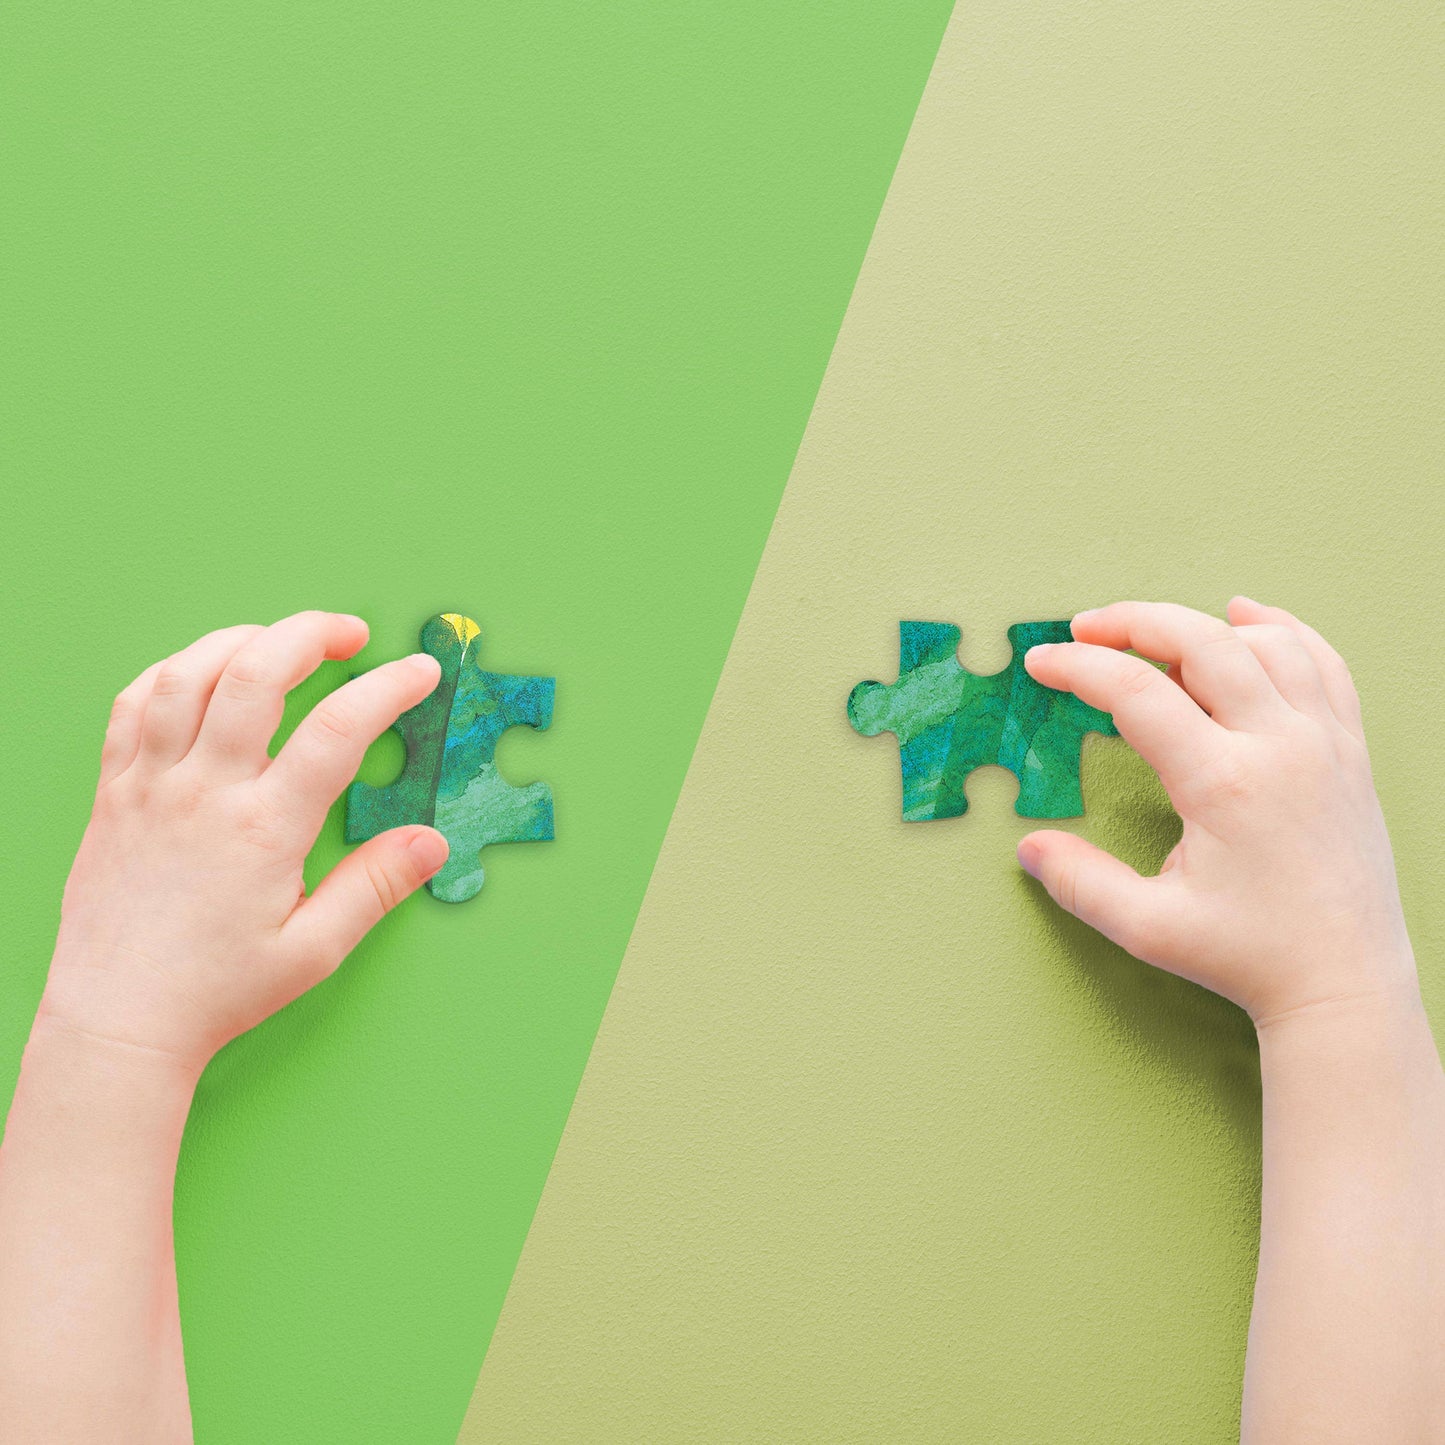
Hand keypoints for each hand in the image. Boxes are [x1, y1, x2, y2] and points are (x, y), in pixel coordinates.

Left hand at [41, 611, 448, 1074]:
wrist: (119, 1020)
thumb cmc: (216, 991)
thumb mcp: (315, 950)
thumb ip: (376, 886)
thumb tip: (432, 840)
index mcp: (263, 829)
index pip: (338, 730)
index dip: (389, 689)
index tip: (420, 672)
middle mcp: (203, 793)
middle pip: (256, 673)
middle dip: (311, 634)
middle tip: (350, 635)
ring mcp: (150, 786)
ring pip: (189, 674)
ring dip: (242, 641)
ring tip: (280, 642)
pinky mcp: (114, 792)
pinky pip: (132, 705)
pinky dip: (173, 671)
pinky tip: (205, 674)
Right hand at [1018, 597, 1416, 1027]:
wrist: (1344, 983)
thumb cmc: (1250, 957)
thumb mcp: (1148, 927)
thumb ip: (1080, 882)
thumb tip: (1028, 846)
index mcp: (1224, 784)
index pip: (1136, 693)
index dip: (1078, 668)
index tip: (1040, 663)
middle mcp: (1280, 747)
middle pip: (1202, 641)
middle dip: (1133, 621)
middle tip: (1085, 627)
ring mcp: (1324, 743)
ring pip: (1266, 642)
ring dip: (1203, 626)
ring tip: (1155, 636)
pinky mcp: (1351, 752)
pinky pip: (1324, 664)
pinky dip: (1284, 630)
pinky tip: (1250, 621)